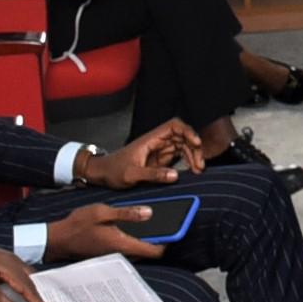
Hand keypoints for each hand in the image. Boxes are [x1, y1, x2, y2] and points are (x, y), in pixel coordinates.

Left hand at [0, 231, 49, 301]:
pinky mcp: (1, 259)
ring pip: (26, 276)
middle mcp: (11, 259)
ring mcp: (7, 257)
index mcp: (6, 265)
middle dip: (39, 298)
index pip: (27, 287)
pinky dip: (24, 285)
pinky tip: (22, 293)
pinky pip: (19, 273)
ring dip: (31, 291)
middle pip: (31, 281)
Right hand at [43, 203, 167, 262]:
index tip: (176, 229)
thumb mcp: (102, 212)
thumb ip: (126, 213)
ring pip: (139, 249)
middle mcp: (121, 253)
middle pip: (148, 251)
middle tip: (170, 222)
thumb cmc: (77, 224)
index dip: (168, 242)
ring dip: (148, 239)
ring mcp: (115, 254)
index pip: (154, 251)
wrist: (57, 238)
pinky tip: (135, 225)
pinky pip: (128, 247)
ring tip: (156, 221)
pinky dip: (136, 239)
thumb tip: (149, 213)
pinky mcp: (109, 252)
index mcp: (122, 244)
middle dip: (161, 238)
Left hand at [79, 120, 203, 188]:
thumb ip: (153, 175)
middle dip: (194, 148)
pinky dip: (188, 162)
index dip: (187, 131)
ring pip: (184, 146)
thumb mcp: (131, 174)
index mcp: (150, 139)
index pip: (174, 126)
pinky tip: (192, 171)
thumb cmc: (113, 170)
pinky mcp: (161, 159)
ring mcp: (160, 150)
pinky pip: (180, 156)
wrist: (102, 174)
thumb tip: (175, 175)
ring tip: (198, 170)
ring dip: (193, 156)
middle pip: (183, 136)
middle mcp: (157, 142)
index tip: (196, 143)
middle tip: (200, 164)